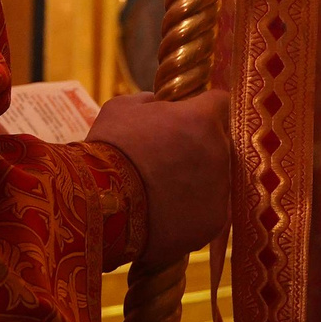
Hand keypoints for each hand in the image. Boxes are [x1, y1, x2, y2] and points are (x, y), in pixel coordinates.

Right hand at [86, 88, 229, 270]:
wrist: (99, 204)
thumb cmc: (108, 150)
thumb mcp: (122, 108)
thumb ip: (150, 101)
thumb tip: (159, 103)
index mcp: (201, 119)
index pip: (220, 102)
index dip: (202, 108)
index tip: (187, 116)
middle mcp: (219, 152)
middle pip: (221, 141)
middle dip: (200, 144)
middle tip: (170, 155)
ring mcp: (220, 189)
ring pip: (218, 176)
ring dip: (198, 176)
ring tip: (165, 187)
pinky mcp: (214, 220)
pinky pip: (211, 207)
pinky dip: (194, 207)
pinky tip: (169, 208)